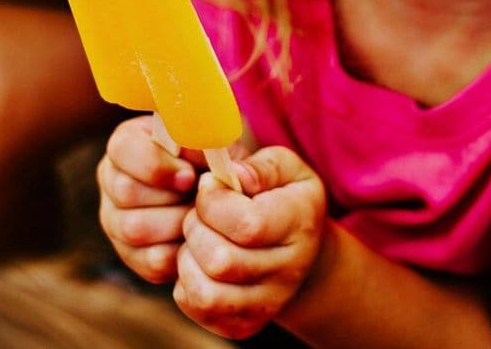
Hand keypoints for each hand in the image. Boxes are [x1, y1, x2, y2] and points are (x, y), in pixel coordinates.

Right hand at [97, 114, 201, 282]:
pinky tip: (198, 235)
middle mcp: (113, 181)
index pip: (123, 147)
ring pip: (134, 229)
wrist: (223, 192)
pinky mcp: (132, 255)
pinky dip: (180, 250)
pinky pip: (150, 260)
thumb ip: (203, 139)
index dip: (156, 164)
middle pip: (126, 191)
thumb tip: (198, 147)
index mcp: (127, 143)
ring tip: (201, 212)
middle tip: (200, 196)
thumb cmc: (215, 157)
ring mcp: (116, 221)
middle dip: (171, 196)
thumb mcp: (213, 140)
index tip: (190, 175)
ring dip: (177, 222)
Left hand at [174, 146, 326, 340]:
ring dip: (188, 259)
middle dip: (196, 227)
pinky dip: (187, 283)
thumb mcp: (285, 167)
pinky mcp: (244, 324)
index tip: (208, 184)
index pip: (247, 225)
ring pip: (206, 294)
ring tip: (198, 237)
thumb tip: (232, 174)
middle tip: (200, 210)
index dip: (213, 202)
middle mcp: (289, 271)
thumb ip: (260, 166)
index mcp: (300, 224)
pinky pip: (199, 310)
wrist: (303, 249)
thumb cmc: (286, 197)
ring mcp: (267, 303)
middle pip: (221, 262)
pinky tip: (199, 260)